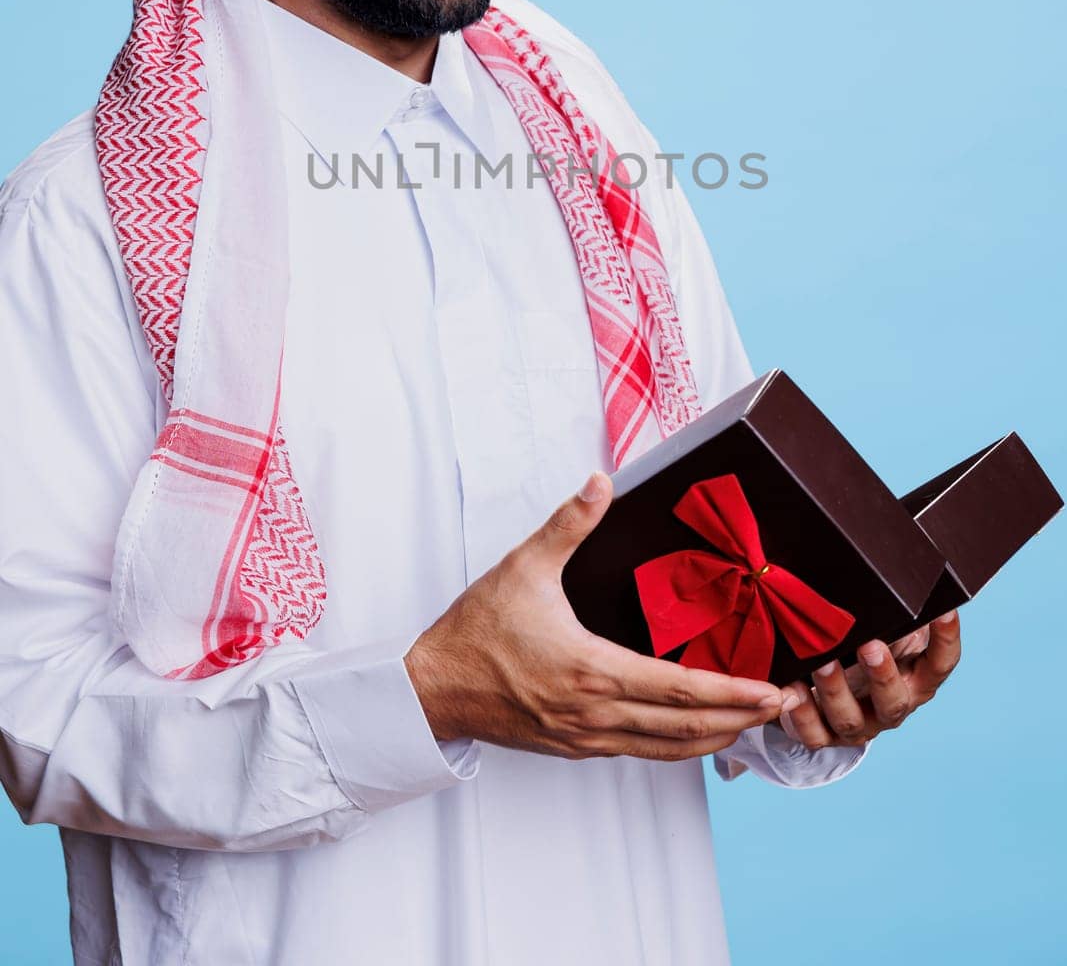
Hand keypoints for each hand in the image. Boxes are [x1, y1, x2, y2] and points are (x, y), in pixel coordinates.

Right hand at [404, 471, 802, 762]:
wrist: (435, 687)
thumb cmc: (477, 630)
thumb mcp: (523, 566)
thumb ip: (568, 523)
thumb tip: (600, 482)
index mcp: (593, 671)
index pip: (679, 689)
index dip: (732, 692)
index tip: (769, 689)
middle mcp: (596, 714)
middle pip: (686, 729)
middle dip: (741, 720)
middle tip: (782, 709)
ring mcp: (586, 737)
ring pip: (667, 750)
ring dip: (716, 739)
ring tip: (752, 724)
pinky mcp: (575, 747)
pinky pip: (640, 752)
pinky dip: (677, 746)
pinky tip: (693, 733)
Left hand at [774, 612, 961, 749]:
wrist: (829, 691)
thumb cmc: (861, 645)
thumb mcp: (882, 626)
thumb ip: (890, 608)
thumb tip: (895, 568)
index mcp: (915, 678)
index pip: (941, 663)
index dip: (946, 639)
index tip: (945, 610)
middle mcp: (891, 706)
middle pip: (894, 700)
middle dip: (882, 675)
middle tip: (870, 645)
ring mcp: (859, 725)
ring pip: (851, 719)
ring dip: (836, 691)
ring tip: (823, 663)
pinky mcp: (825, 735)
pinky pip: (814, 735)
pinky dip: (801, 715)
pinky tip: (791, 690)